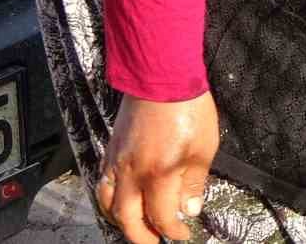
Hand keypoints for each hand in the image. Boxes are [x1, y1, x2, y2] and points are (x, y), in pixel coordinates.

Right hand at [97, 92, 218, 242]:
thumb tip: (188, 209)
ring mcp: (117, 162)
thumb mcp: (203, 148)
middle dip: (142, 236)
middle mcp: (132, 173)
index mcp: (158, 174)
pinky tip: (119, 202)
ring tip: (136, 227)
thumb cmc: (188, 110)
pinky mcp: (110, 150)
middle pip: (128, 218)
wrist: (161, 78)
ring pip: (109, 203)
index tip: (183, 234)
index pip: (161, 216)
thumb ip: (194, 182)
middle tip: (156, 241)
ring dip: (121, 221)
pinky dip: (108, 200)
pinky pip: (102, 184)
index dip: (172, 230)